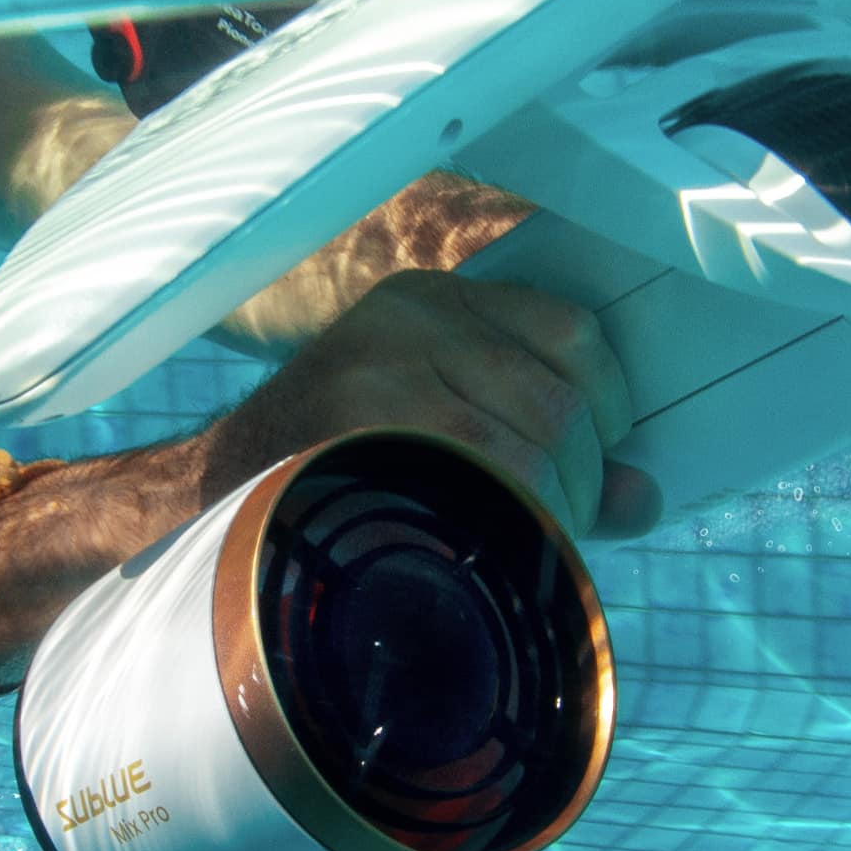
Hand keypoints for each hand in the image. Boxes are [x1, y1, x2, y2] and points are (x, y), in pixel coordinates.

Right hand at [198, 271, 648, 537]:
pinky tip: (489, 550)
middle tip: (560, 524)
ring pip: (532, 447)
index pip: (573, 329)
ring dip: (553, 511)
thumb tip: (645, 498)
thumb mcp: (432, 420)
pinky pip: (484, 487)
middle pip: (562, 398)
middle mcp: (411, 318)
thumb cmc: (338, 468)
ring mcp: (382, 371)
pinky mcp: (362, 430)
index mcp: (433, 299)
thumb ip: (538, 439)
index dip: (609, 402)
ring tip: (521, 541)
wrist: (204, 503)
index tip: (600, 453)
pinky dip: (511, 527)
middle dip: (583, 478)